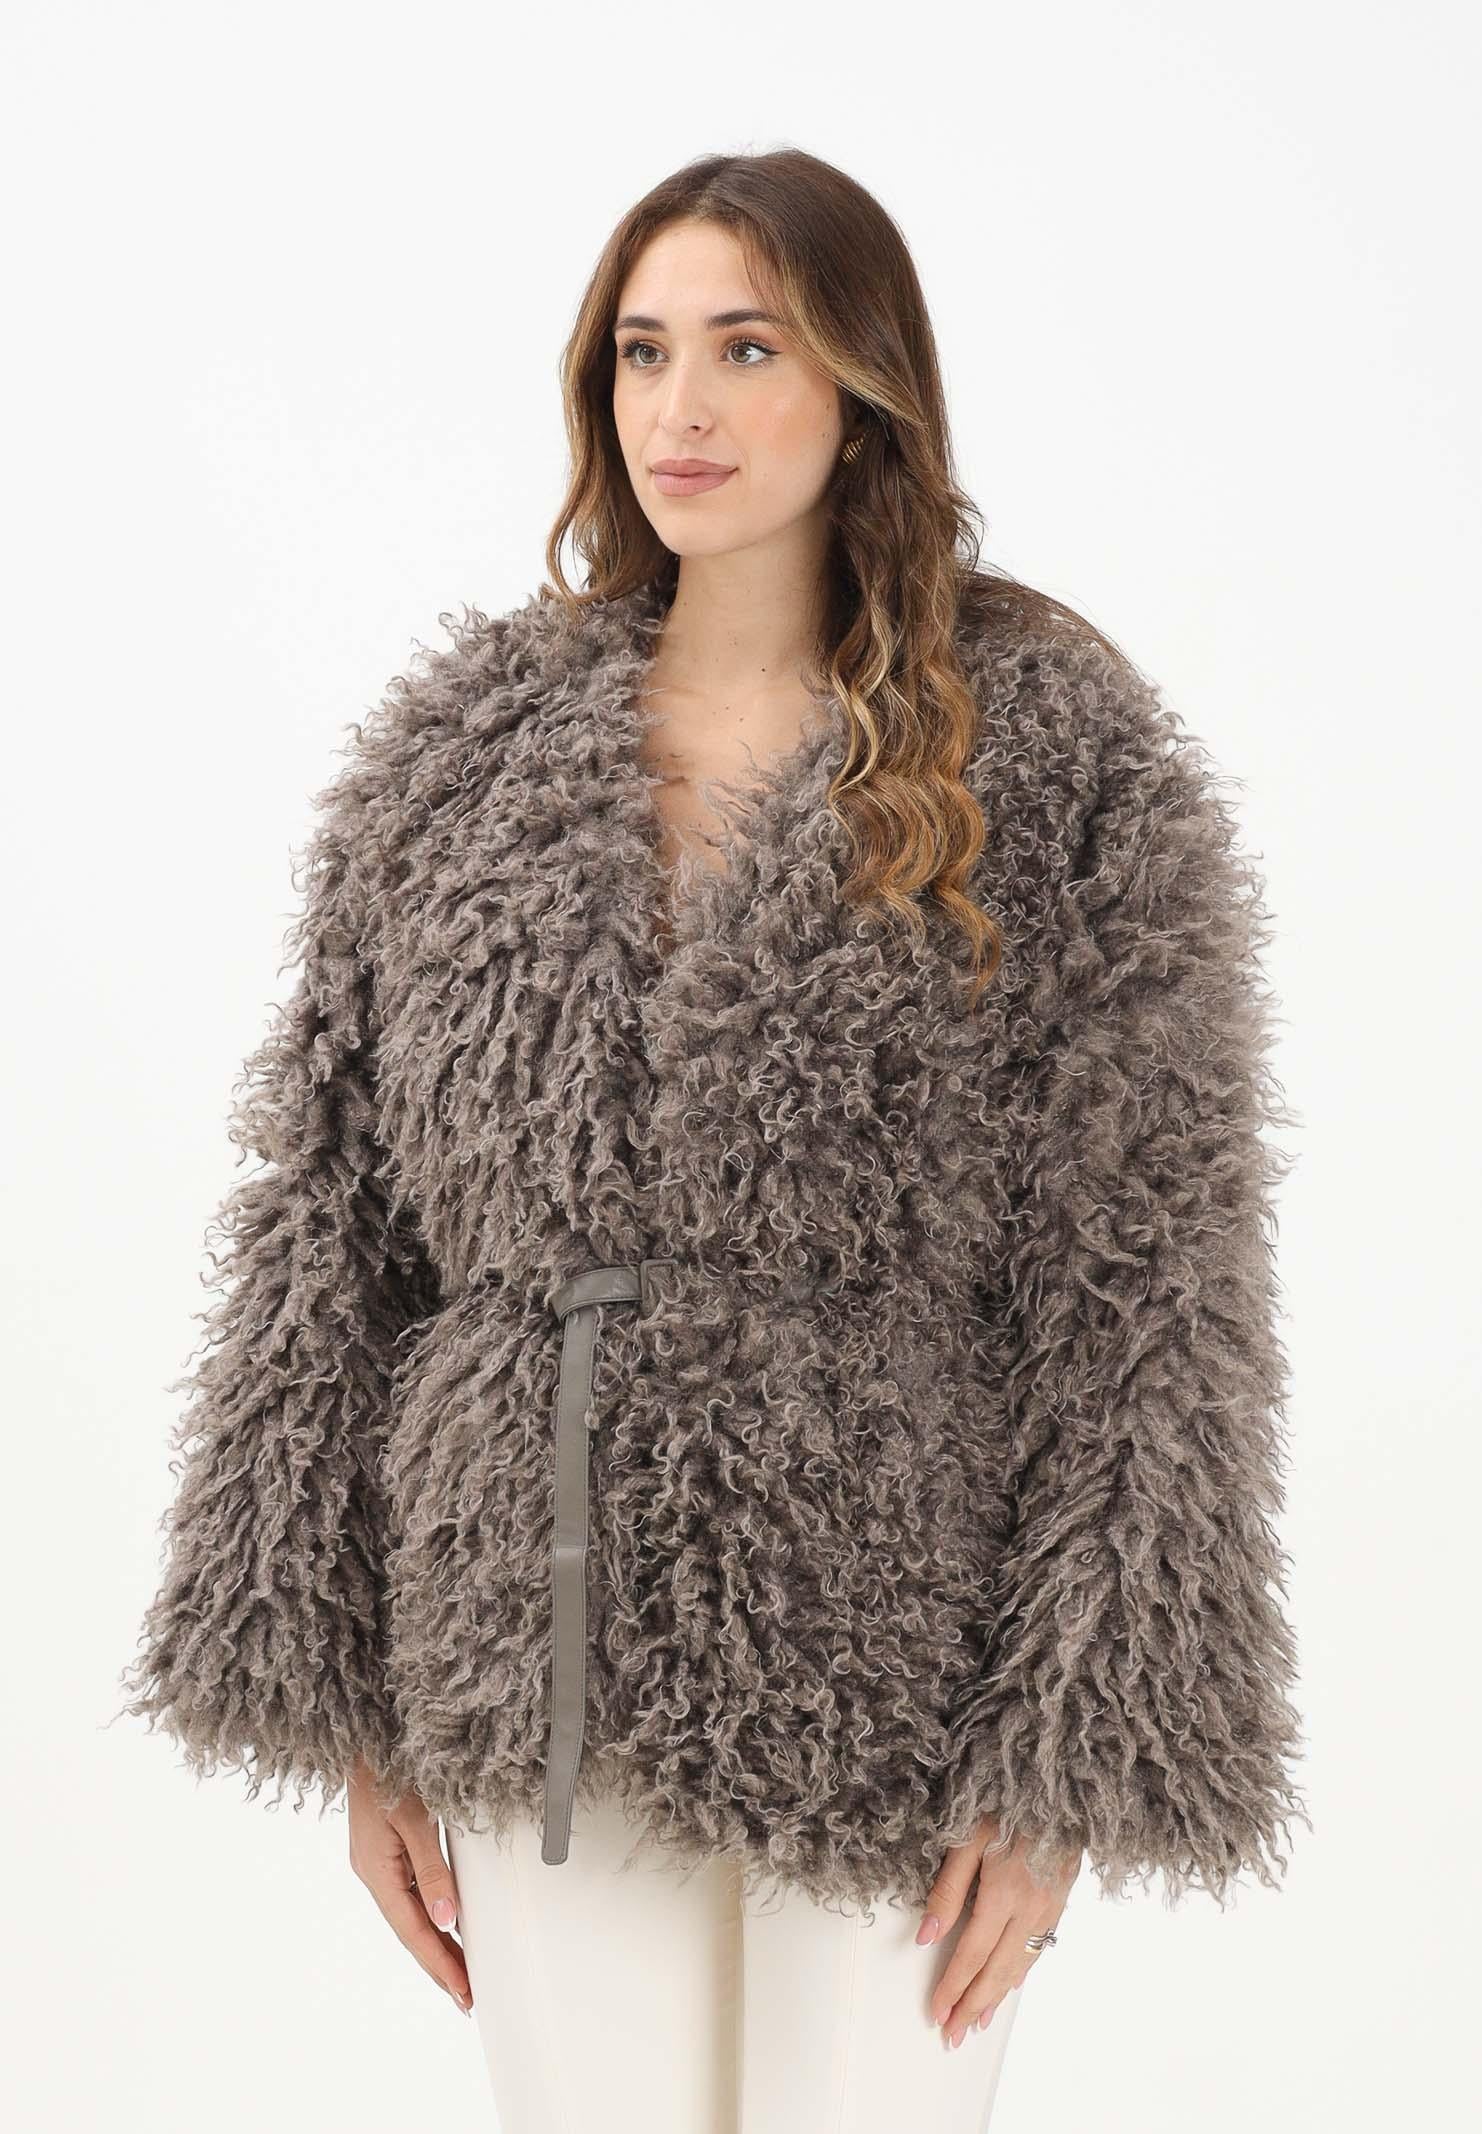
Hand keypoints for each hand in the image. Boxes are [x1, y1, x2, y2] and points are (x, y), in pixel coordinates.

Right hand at [347, 1758, 472, 2015]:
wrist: (366, 1737)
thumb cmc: (388, 1770)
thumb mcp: (415, 1820)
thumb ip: (432, 1870)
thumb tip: (447, 1918)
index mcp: (376, 1872)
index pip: (414, 1932)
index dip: (439, 1965)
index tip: (463, 1993)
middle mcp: (374, 1873)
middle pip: (410, 1931)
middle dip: (438, 1965)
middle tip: (465, 1998)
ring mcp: (378, 1863)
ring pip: (410, 1916)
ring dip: (435, 1944)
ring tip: (459, 1973)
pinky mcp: (385, 1851)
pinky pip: (408, 1895)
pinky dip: (427, 1916)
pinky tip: (442, 1925)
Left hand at [917, 1816, 1079, 2048]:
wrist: (1059, 1789)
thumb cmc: (1008, 1805)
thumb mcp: (968, 1838)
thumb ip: (947, 1889)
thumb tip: (926, 1935)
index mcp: (1003, 1893)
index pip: (971, 1954)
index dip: (953, 1987)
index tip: (937, 2011)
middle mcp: (1029, 1909)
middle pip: (996, 1971)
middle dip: (972, 2005)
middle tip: (952, 2034)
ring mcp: (1048, 1910)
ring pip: (1019, 1967)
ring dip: (996, 1999)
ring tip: (977, 2023)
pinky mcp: (1059, 1905)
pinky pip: (1037, 1952)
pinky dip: (1019, 1976)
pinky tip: (1008, 1987)